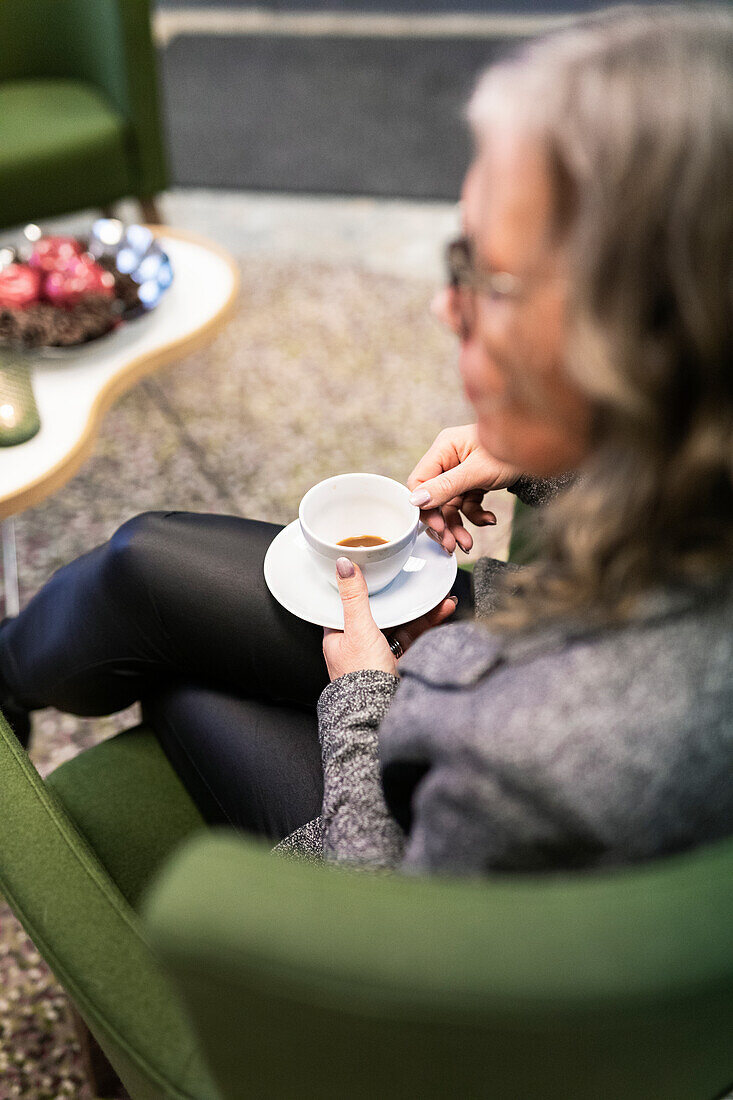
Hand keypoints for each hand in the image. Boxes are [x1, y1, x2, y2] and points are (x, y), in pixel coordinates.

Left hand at [323, 558, 457, 680]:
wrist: (378, 712)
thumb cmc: (360, 677)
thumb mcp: (357, 629)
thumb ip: (354, 597)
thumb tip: (343, 565)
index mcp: (338, 635)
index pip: (350, 602)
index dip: (367, 585)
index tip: (382, 570)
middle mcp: (356, 644)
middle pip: (380, 611)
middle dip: (403, 596)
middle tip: (419, 581)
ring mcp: (377, 653)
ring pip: (400, 623)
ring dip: (421, 609)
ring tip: (441, 596)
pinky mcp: (397, 662)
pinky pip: (413, 637)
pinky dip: (427, 625)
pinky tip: (442, 613)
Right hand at [407, 424, 520, 553]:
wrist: (541, 453)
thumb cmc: (513, 451)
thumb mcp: (478, 471)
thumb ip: (446, 486)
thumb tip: (417, 500)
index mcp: (444, 448)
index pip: (419, 480)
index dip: (423, 506)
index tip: (435, 526)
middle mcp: (449, 459)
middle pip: (434, 497)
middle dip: (443, 522)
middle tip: (450, 543)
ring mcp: (461, 472)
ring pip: (450, 506)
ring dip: (457, 526)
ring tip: (466, 544)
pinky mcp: (473, 483)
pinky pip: (467, 505)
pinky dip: (475, 516)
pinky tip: (489, 520)